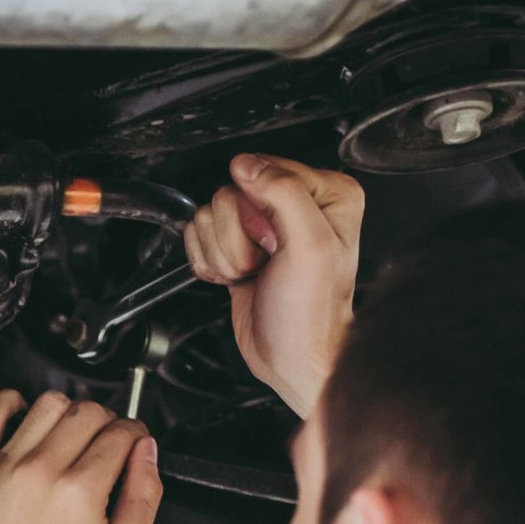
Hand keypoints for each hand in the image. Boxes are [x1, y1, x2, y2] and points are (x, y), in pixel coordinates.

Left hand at [0, 390, 161, 523]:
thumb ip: (145, 496)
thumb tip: (145, 449)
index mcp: (81, 491)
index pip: (121, 432)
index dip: (133, 434)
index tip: (129, 443)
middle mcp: (40, 472)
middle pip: (87, 412)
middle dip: (105, 421)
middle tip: (101, 443)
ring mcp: (0, 467)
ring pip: (46, 405)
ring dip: (65, 413)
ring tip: (65, 436)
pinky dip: (11, 404)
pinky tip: (22, 417)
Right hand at [184, 153, 362, 417]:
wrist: (294, 358)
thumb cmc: (312, 313)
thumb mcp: (310, 246)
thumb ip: (283, 194)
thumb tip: (246, 165)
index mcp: (326, 192)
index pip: (262, 170)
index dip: (258, 210)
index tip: (275, 243)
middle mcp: (294, 204)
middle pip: (228, 194)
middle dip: (236, 237)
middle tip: (264, 260)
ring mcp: (262, 227)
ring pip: (208, 215)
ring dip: (223, 253)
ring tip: (252, 273)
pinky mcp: (237, 247)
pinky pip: (198, 236)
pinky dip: (210, 263)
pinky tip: (237, 278)